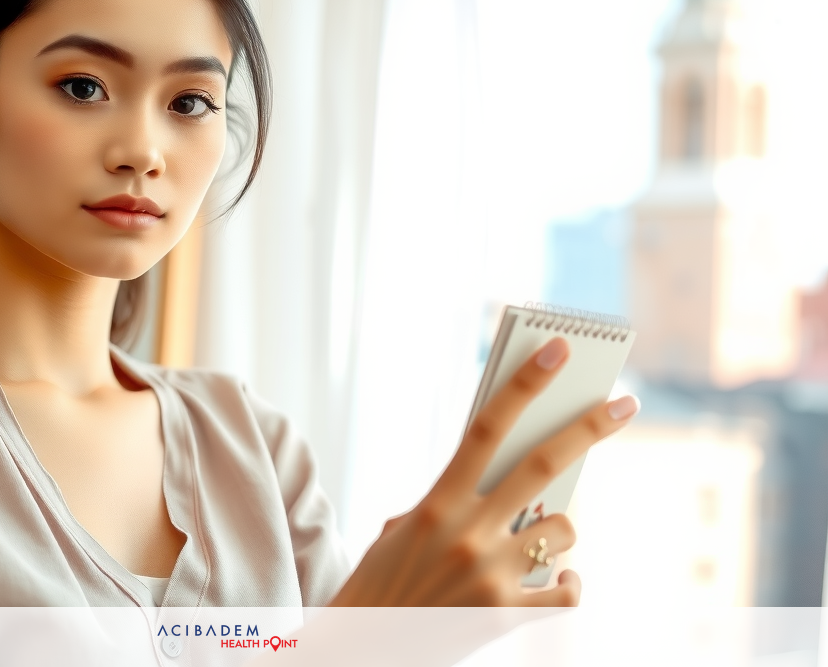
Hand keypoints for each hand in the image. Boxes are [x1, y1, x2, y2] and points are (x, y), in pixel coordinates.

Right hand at [330, 337, 638, 605]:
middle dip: (589, 428)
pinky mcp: (507, 616)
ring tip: (535, 543)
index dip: (522, 386)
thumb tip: (517, 489)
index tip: (557, 352)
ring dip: (559, 531)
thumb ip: (453, 504)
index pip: (485, 428)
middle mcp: (466, 534)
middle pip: (541, 466)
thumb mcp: (402, 532)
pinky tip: (556, 581)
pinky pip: (567, 590)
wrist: (363, 651)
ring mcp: (490, 575)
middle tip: (626, 401)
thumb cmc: (383, 583)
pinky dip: (567, 582)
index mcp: (435, 503)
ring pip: (564, 530)